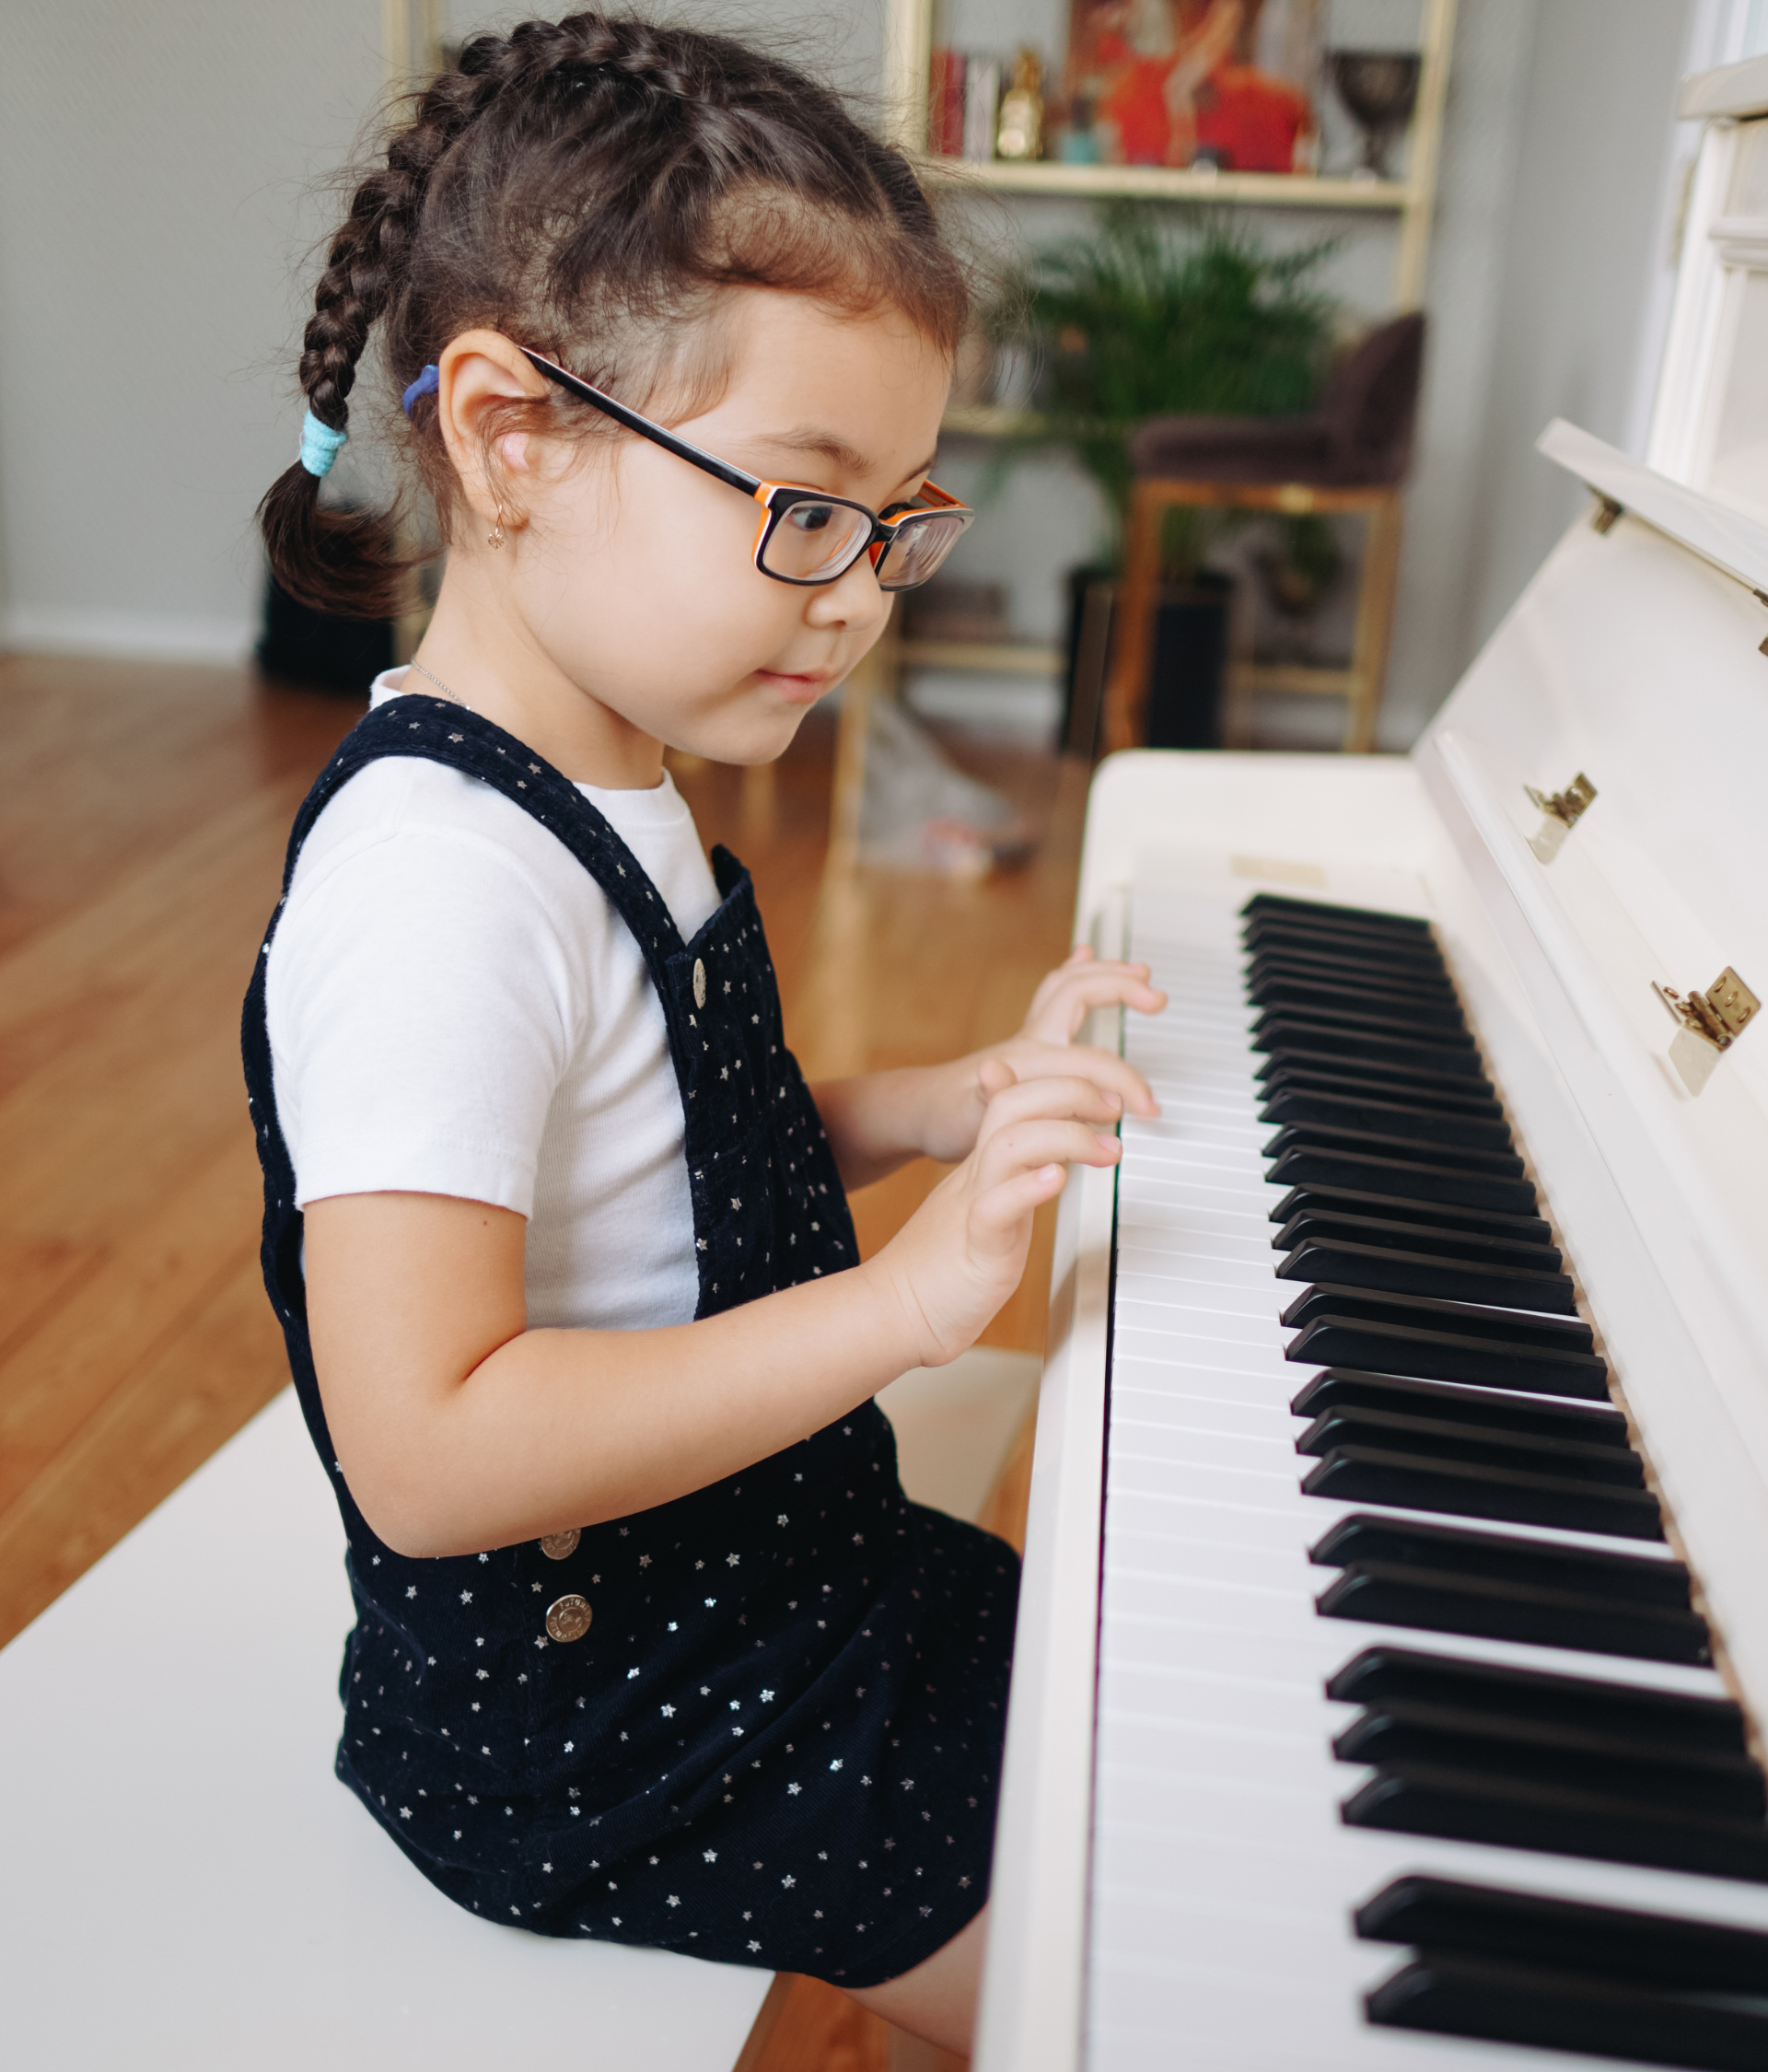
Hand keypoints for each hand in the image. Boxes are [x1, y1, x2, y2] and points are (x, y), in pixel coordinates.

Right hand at [867, 1068, 1124, 1367]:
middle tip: (1114, 1107)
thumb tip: (1050, 1163)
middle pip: (1013, 1104)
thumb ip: (1016, 1180)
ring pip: (1009, 1145)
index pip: (1016, 1098)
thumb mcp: (991, 1209)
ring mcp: (974, 1206)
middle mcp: (979, 1176)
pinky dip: (1027, 1189)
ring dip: (1065, 1136)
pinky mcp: (976, 1247)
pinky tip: (1056, 1180)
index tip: (1106, 1099)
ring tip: (1106, 1149)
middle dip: (1070, 1093)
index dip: (1062, 1085)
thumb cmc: (944, 1269)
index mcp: (985, 1167)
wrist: (895, 1311)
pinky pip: (996, 1207)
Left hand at [922, 945, 1166, 1163]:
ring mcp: (1033, 1034)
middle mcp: (1033, 1038)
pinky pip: (1060, 994)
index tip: (1147, 1108)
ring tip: (1139, 971)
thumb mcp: (968, 1119)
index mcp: (1028, 1059)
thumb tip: (991, 1073)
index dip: (1125, 1081)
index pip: (1091, 1059)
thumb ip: (988, 1097)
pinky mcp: (1033, 1040)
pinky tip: (1085, 956)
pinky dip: (1079, 973)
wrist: (925, 1110)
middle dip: (1120, 987)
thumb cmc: (949, 1118)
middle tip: (1156, 998)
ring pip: (1072, 984)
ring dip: (1107, 972)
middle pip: (1079, 991)